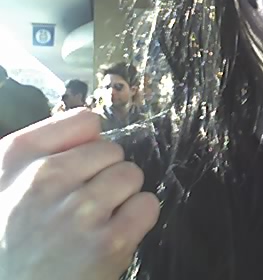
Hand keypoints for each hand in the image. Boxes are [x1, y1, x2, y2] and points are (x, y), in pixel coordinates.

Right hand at [0, 109, 159, 279]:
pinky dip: (137, 220)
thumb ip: (45, 148)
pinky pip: (147, 205)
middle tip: (83, 205)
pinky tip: (112, 235)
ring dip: (122, 197)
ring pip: (131, 175)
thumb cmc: (12, 243)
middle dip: (105, 174)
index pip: (85, 120)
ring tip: (95, 222)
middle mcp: (46, 179)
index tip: (80, 167)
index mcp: (17, 159)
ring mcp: (80, 210)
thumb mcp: (7, 185)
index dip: (90, 144)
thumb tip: (95, 129)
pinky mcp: (110, 241)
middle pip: (113, 150)